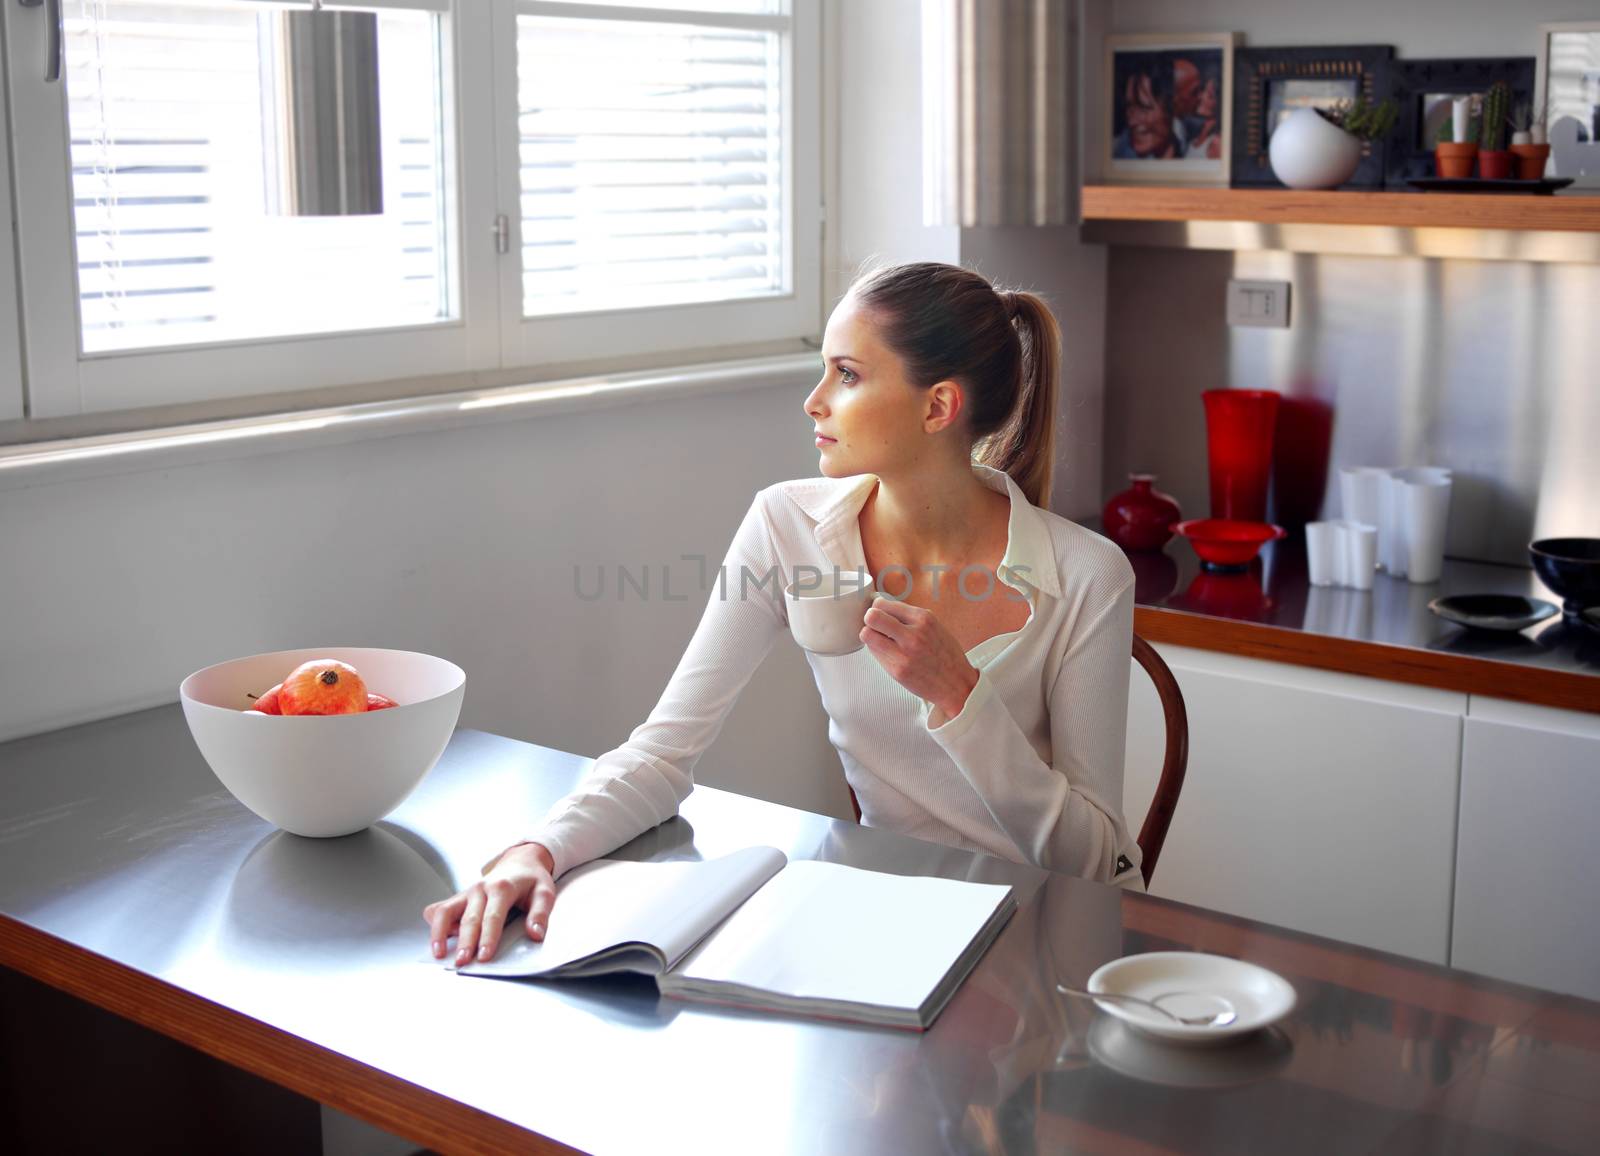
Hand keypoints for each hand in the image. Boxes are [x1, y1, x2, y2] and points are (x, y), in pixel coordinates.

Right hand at [423, 841, 556, 966]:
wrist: (520, 862)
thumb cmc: (530, 880)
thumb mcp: (544, 892)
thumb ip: (540, 914)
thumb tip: (536, 933)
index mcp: (502, 887)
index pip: (493, 916)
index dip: (488, 937)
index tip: (484, 956)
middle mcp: (480, 889)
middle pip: (469, 918)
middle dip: (464, 942)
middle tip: (462, 961)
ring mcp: (467, 893)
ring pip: (447, 911)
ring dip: (440, 932)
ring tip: (438, 953)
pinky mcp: (459, 897)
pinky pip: (441, 908)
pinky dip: (435, 923)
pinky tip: (437, 938)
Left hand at [860, 596, 978, 722]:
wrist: (957, 683)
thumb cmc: (945, 654)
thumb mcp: (934, 626)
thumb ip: (910, 617)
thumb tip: (882, 608)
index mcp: (923, 618)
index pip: (884, 604)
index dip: (877, 608)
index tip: (879, 613)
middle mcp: (913, 634)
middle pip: (872, 616)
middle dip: (869, 619)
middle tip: (874, 625)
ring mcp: (904, 653)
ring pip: (867, 635)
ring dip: (870, 636)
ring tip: (880, 640)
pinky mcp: (898, 670)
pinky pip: (875, 654)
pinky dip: (878, 652)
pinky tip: (889, 654)